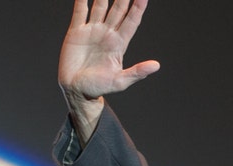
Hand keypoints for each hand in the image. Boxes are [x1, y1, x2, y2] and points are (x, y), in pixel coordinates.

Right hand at [58, 0, 159, 140]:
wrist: (76, 90)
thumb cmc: (99, 88)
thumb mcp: (120, 82)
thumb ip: (137, 72)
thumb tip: (156, 66)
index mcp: (119, 44)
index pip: (131, 21)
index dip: (138, 8)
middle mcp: (107, 34)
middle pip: (118, 9)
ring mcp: (92, 30)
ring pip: (100, 6)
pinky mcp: (77, 31)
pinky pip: (80, 11)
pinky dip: (82, 0)